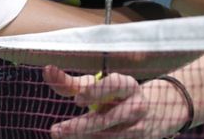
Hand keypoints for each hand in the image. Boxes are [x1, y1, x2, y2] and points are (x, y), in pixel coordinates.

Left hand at [43, 65, 188, 137]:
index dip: (96, 91)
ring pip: (112, 137)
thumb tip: (46, 70)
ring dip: (86, 138)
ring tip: (63, 136)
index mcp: (128, 86)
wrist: (157, 112)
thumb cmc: (115, 96)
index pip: (115, 85)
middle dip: (82, 126)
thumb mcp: (97, 87)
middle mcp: (137, 106)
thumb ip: (71, 83)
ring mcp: (141, 128)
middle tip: (57, 131)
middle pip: (109, 119)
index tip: (76, 100)